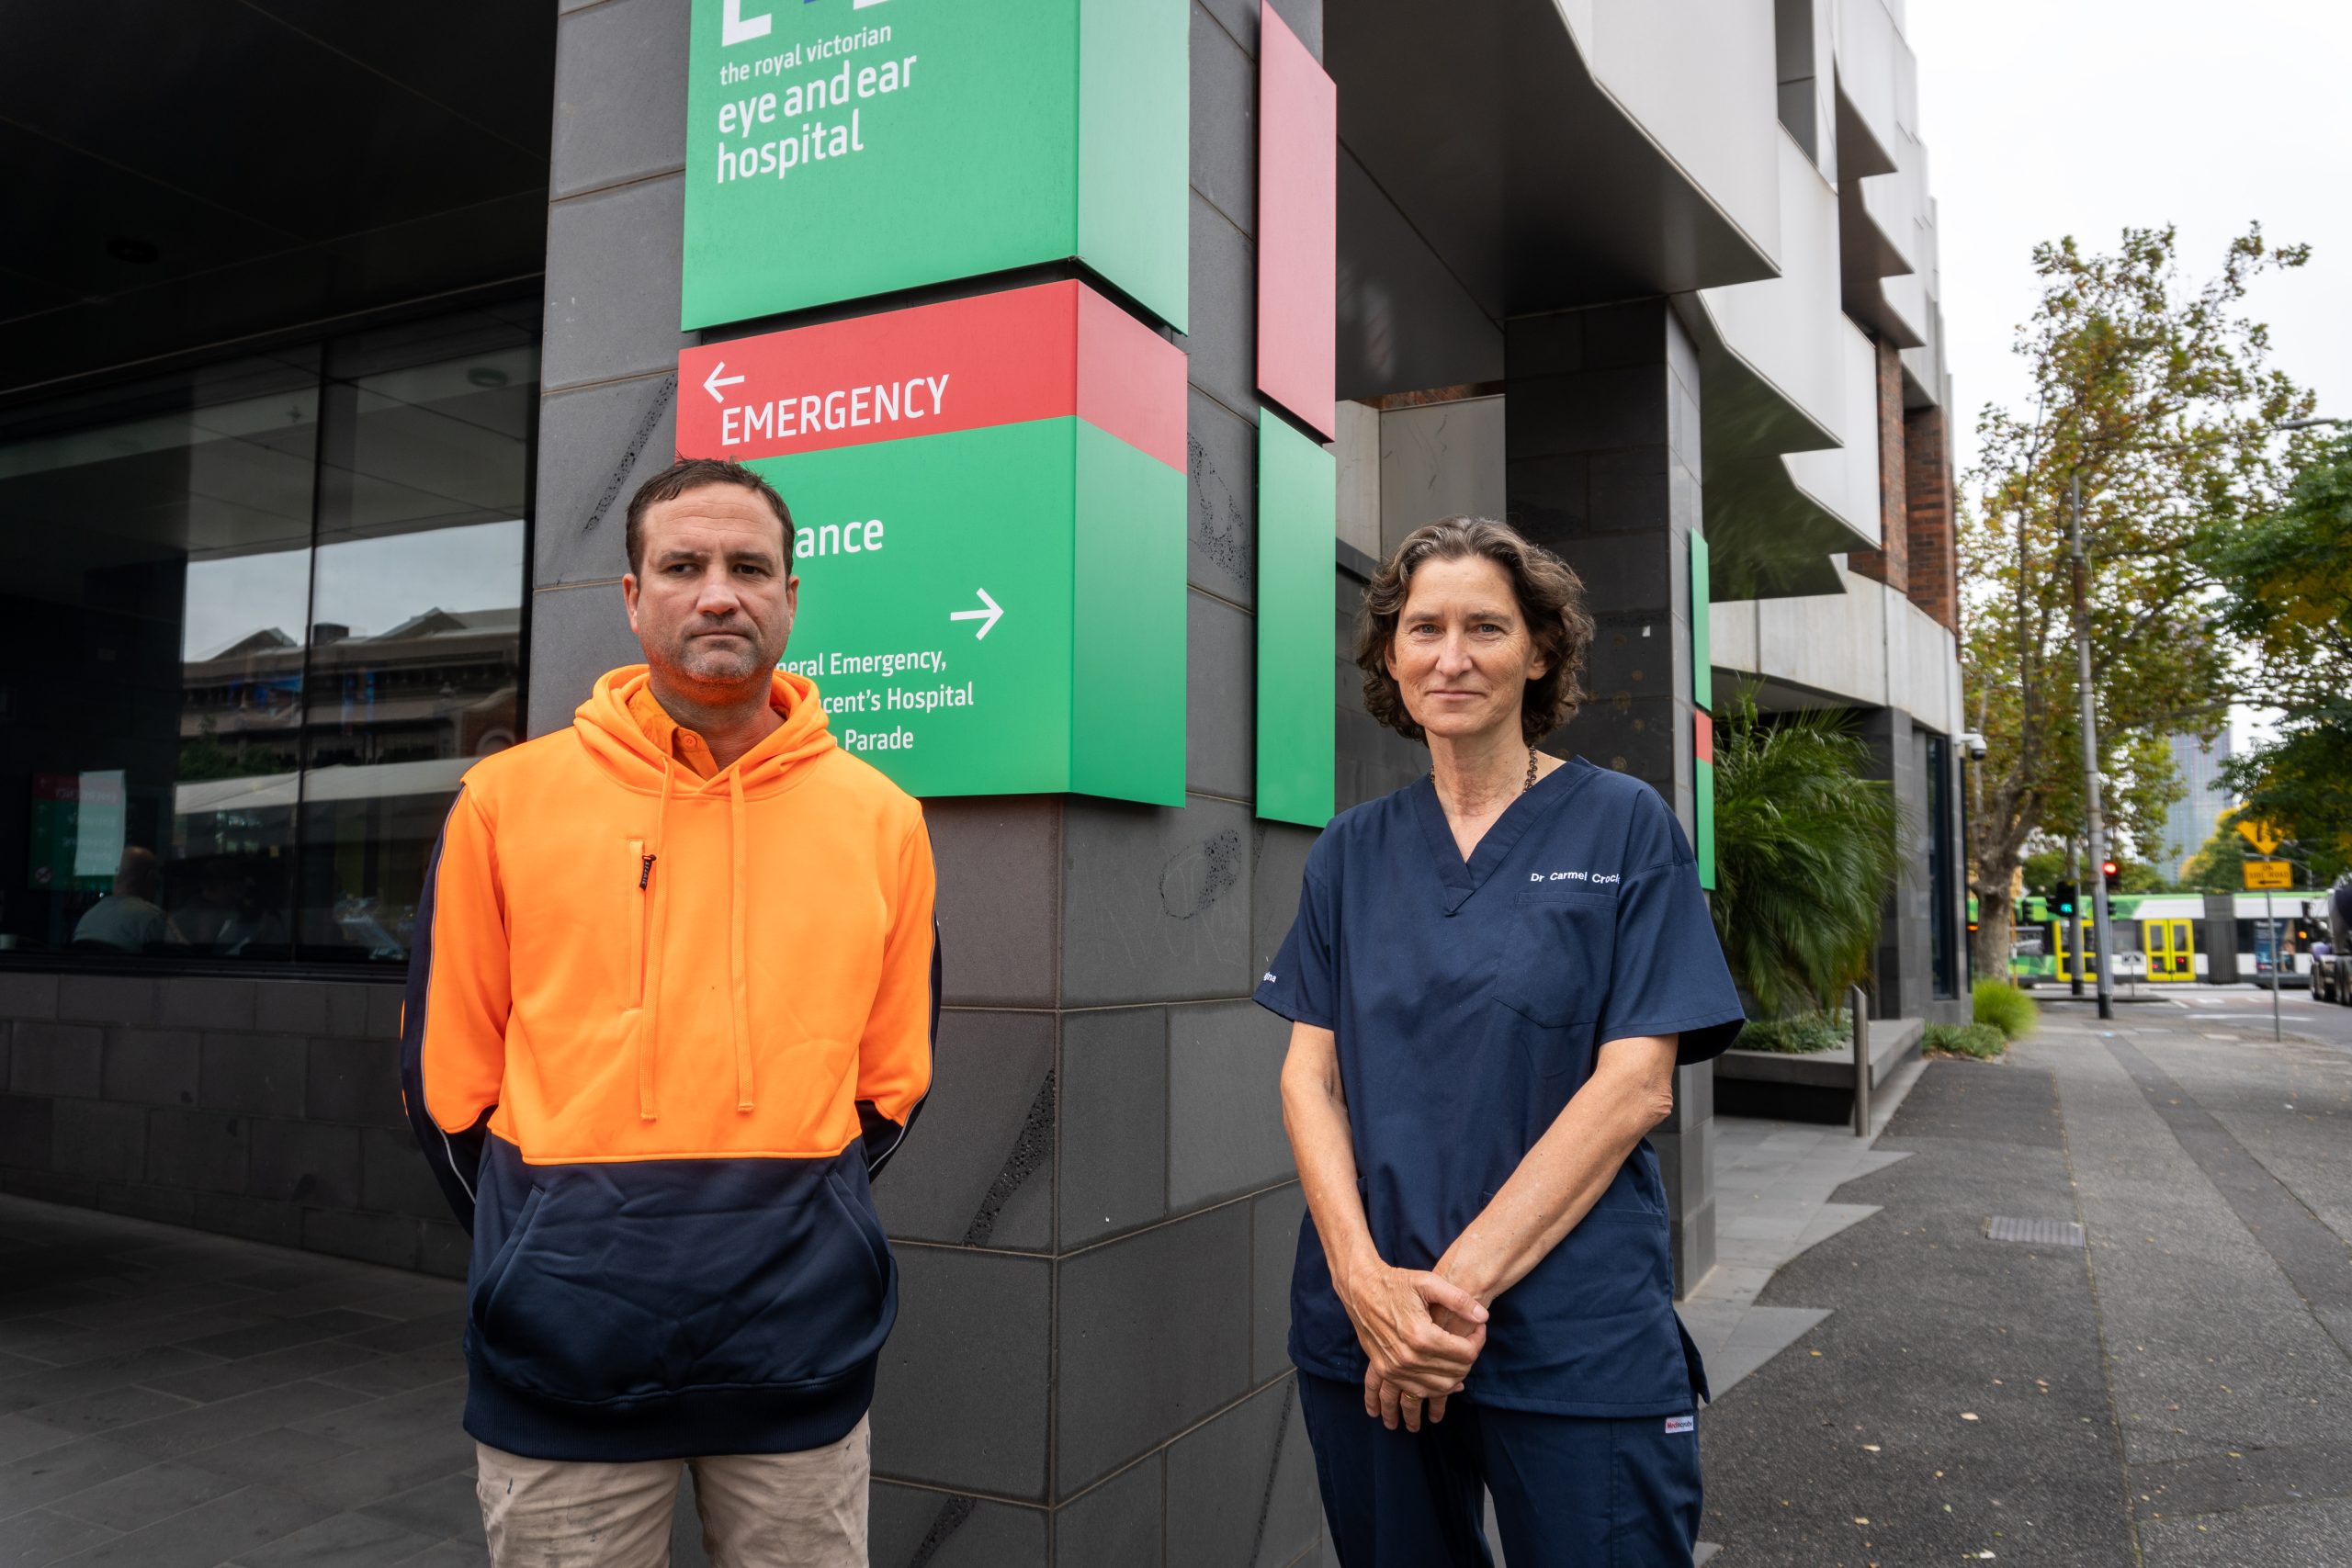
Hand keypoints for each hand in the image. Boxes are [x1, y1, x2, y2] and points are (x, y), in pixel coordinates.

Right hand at [1338, 1264, 1487, 1421]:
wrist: (1360, 1290)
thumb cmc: (1395, 1283)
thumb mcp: (1428, 1282)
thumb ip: (1459, 1299)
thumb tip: (1483, 1317)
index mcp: (1421, 1335)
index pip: (1466, 1353)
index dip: (1479, 1340)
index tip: (1480, 1327)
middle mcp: (1408, 1357)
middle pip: (1455, 1372)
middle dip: (1470, 1358)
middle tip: (1471, 1341)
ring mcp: (1395, 1368)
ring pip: (1439, 1388)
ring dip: (1456, 1377)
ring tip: (1460, 1359)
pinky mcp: (1386, 1371)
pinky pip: (1417, 1391)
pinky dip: (1434, 1390)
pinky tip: (1442, 1381)